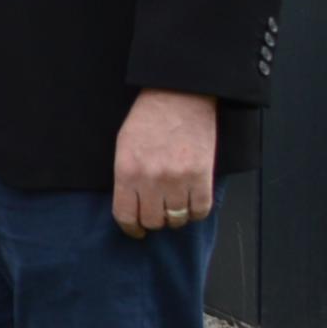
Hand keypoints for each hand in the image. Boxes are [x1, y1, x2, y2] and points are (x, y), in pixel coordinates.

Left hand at [110, 88, 219, 237]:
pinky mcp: (202, 176)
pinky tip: (191, 204)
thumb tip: (131, 205)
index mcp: (127, 171)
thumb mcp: (124, 146)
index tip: (136, 231)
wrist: (179, 96)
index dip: (131, 228)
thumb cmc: (149, 119)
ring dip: (175, 218)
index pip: (125, 215)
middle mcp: (151, 179)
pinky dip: (196, 212)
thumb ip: (126, 176)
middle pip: (153, 221)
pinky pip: (201, 210)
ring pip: (177, 219)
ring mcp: (178, 179)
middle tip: (157, 214)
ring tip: (174, 207)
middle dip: (153, 222)